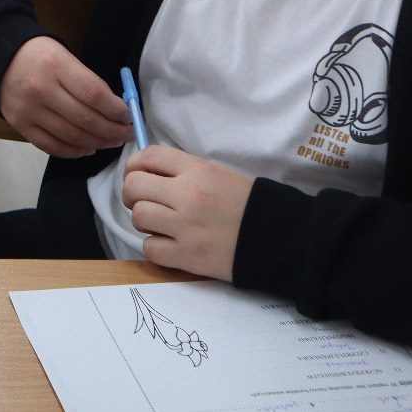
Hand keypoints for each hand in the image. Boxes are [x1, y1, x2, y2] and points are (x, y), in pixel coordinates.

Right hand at [0, 37, 132, 156]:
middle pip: (86, 119)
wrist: (0, 58)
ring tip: (112, 141)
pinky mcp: (20, 125)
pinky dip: (74, 151)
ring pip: (72, 136)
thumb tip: (116, 111)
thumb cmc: (39, 56)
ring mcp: (29, 110)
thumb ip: (89, 82)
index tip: (129, 116)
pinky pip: (52, 146)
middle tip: (127, 133)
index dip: (116, 110)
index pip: (95, 95)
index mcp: (56, 66)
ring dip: (98, 143)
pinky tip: (88, 148)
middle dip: (113, 131)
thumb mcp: (65, 56)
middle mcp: (41, 89)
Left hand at [122, 146, 252, 279]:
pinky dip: (156, 247)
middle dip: (133, 194)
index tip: (136, 174)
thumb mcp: (218, 174)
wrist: (279, 239)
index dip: (135, 165)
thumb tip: (148, 171)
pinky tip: (170, 243)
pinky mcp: (187, 256)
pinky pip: (150, 248)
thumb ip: (183, 170)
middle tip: (144, 202)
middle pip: (134, 186)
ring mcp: (186, 226)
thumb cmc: (247, 206)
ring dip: (145, 221)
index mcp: (198, 170)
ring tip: (162, 224)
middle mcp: (188, 195)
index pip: (149, 156)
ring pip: (138, 216)